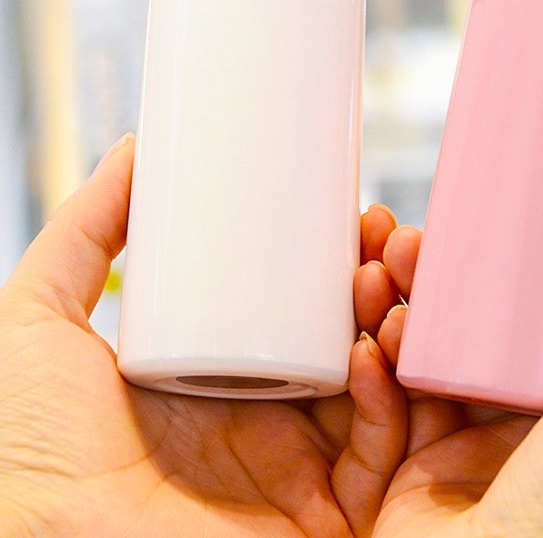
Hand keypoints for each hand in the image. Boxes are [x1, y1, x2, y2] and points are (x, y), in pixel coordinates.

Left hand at [0, 135, 406, 537]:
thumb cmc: (24, 452)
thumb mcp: (42, 319)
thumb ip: (81, 232)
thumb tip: (132, 151)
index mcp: (225, 375)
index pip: (305, 309)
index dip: (338, 260)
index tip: (353, 212)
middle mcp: (271, 420)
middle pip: (352, 339)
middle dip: (380, 281)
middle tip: (380, 232)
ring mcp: (299, 469)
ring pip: (380, 389)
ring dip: (395, 325)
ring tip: (381, 272)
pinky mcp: (320, 515)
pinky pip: (378, 456)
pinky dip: (389, 398)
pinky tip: (372, 349)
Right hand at [359, 161, 542, 537]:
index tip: (510, 191)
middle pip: (496, 313)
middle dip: (449, 265)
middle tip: (413, 234)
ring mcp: (487, 441)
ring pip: (437, 344)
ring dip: (400, 300)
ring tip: (378, 268)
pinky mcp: (426, 466)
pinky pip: (393, 395)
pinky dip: (373, 362)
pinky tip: (365, 341)